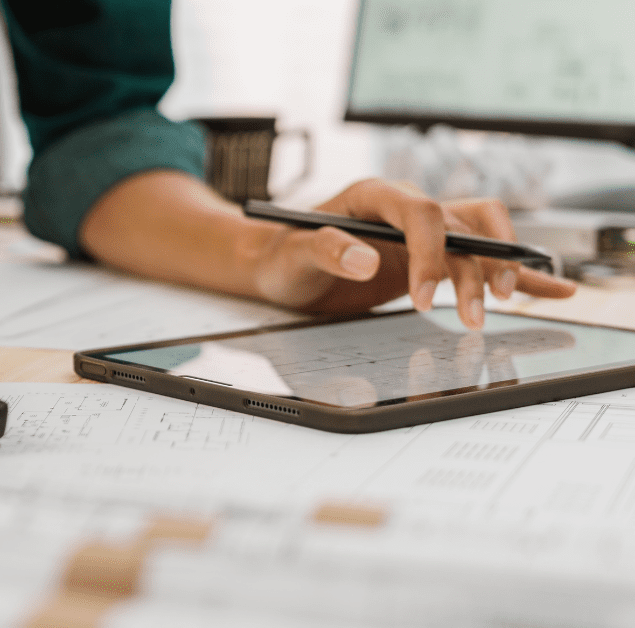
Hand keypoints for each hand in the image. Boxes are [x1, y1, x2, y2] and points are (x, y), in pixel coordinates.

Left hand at [249, 179, 575, 327]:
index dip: (429, 254)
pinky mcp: (432, 256)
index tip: (422, 299)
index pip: (421, 213)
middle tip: (476, 311)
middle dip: (478, 265)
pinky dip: (516, 272)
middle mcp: (406, 208)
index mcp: (374, 196)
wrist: (279, 263)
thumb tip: (364, 258)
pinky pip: (482, 257)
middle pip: (461, 225)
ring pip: (481, 236)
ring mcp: (423, 231)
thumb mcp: (293, 253)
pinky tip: (551, 288)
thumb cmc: (282, 253)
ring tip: (506, 302)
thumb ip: (326, 250)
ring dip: (500, 266)